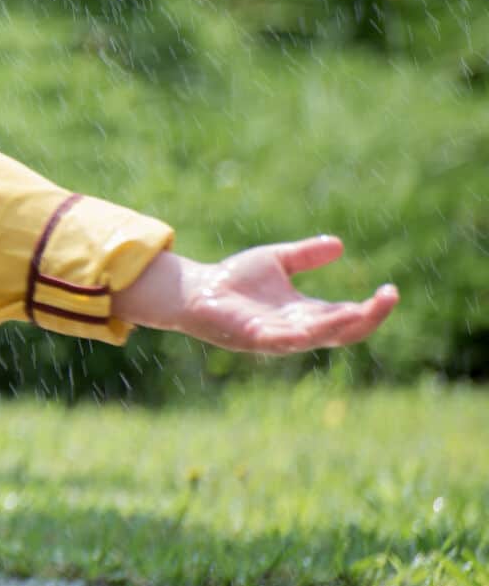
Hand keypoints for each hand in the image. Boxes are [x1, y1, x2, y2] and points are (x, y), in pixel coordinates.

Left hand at [113, 237, 397, 355]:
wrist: (193, 290)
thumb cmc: (234, 280)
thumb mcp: (276, 261)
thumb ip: (306, 255)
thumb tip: (340, 245)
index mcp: (306, 313)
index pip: (348, 316)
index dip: (372, 307)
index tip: (391, 290)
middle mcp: (297, 329)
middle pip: (342, 330)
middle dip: (368, 317)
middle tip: (388, 298)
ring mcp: (276, 336)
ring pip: (317, 337)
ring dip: (340, 325)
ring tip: (362, 310)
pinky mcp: (252, 337)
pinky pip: (279, 340)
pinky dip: (297, 336)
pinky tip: (312, 329)